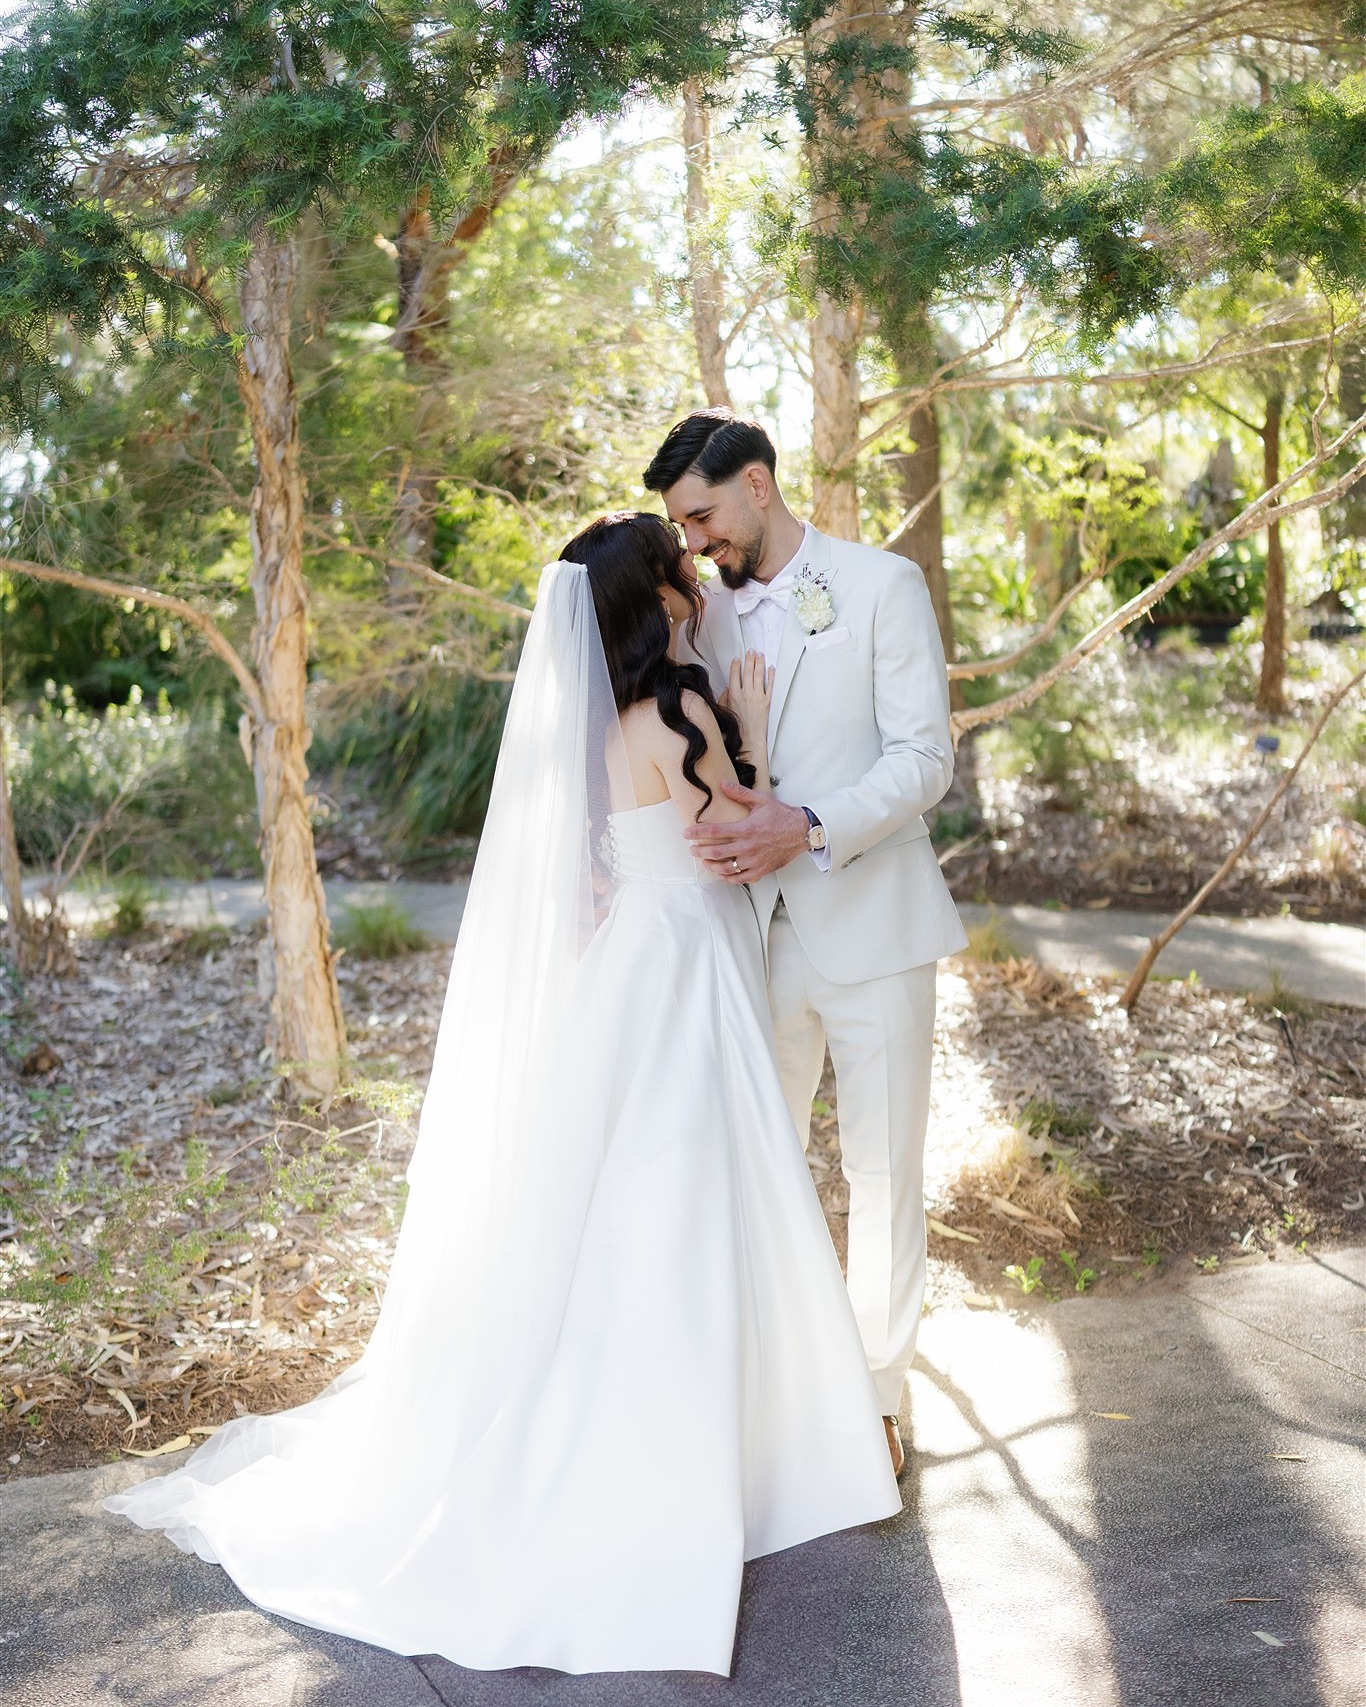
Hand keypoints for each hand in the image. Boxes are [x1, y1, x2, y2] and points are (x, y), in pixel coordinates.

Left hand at [683, 783, 808, 882]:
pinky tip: (722, 873)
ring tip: (704, 860)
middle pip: (717, 852)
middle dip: (700, 851)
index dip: (698, 833)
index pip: (715, 831)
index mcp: (746, 829)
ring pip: (726, 868)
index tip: (687, 834)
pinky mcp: (761, 870)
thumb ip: (740, 793)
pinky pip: (740, 878)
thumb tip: (723, 784)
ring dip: (711, 865)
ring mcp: (755, 861)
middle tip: (692, 849)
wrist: (802, 832)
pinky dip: (728, 877)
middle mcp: (748, 846)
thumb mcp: (761, 800)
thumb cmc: (782, 816)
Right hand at [727, 649, 773, 749]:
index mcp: (733, 695)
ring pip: (758, 675)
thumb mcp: (724, 711)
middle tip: (751, 651)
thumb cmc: (737, 727)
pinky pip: (770, 685)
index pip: (734, 674)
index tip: (738, 658)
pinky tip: (771, 668)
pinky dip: (771, 675)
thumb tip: (727, 688)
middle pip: (747, 671)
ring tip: (760, 655)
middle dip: (749, 659)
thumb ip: (724, 697)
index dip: (736, 664)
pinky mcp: (767, 701)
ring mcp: (757, 696)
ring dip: (759, 663)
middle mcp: (746, 693)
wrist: (749, 738)